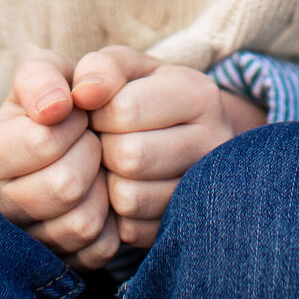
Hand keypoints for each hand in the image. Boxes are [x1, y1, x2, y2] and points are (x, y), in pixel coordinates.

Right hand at [0, 50, 120, 267]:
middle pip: (65, 185)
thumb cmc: (55, 100)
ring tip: (95, 166)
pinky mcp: (63, 264)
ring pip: (83, 223)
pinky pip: (101, 248)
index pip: (43, 141)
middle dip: (91, 153)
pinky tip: (101, 194)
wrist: (65, 140)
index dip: (74, 120)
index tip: (77, 113)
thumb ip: (43, 76)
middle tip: (90, 139)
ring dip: (103, 187)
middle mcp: (0, 207)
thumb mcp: (43, 72)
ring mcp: (30, 241)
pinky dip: (114, 219)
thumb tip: (56, 106)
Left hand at [72, 46, 264, 248]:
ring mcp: (206, 190)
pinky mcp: (187, 227)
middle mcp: (215, 142)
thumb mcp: (125, 68)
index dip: (98, 112)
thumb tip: (82, 94)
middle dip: (104, 148)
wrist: (178, 135)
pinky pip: (132, 231)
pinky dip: (116, 214)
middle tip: (107, 140)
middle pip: (129, 157)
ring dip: (109, 182)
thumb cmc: (140, 93)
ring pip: (130, 198)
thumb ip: (102, 68)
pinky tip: (125, 188)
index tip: (102, 112)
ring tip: (116, 163)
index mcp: (199, 94)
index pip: (124, 110)